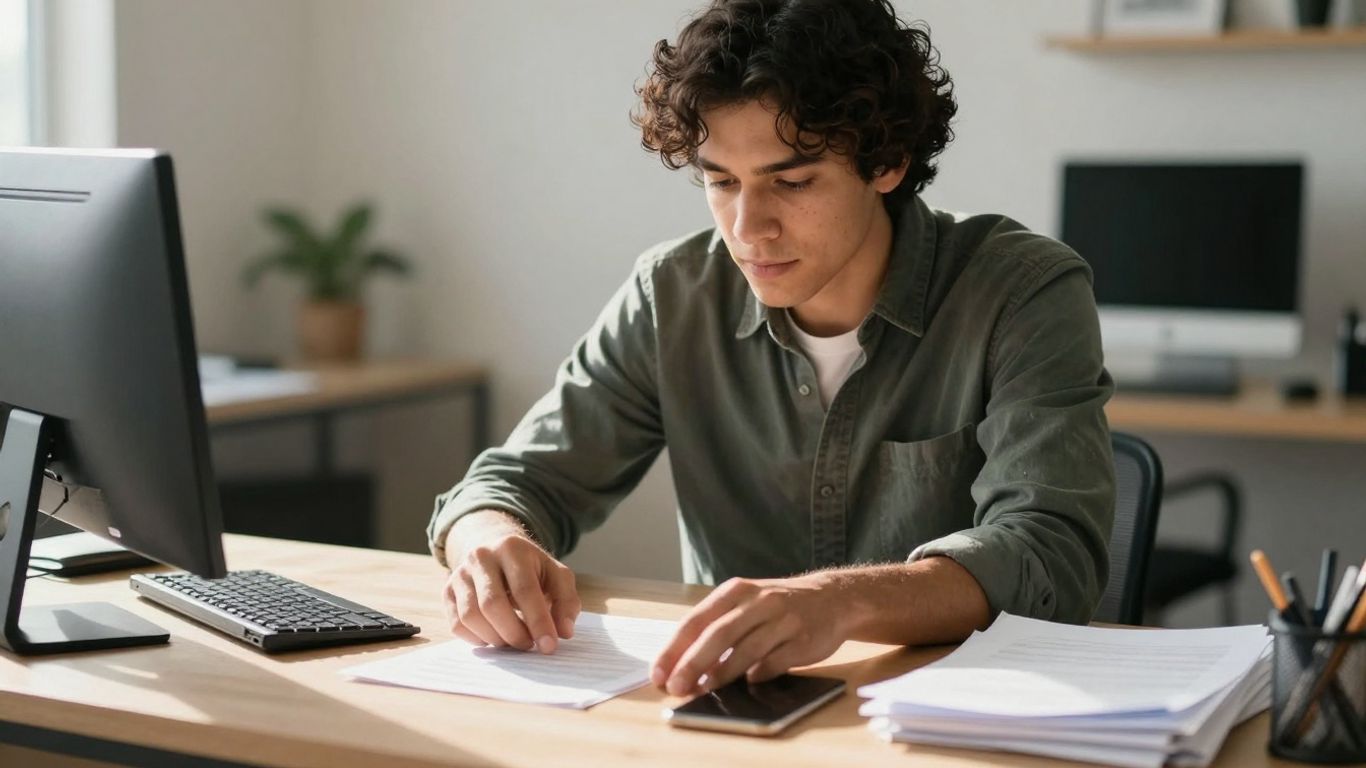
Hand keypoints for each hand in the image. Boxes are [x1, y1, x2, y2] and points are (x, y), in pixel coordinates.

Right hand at [441, 511, 580, 653]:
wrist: (495, 551)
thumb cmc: (531, 569)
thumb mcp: (556, 575)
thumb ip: (566, 601)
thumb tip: (564, 631)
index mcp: (512, 548)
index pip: (524, 589)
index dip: (538, 621)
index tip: (550, 645)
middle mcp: (481, 557)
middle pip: (492, 604)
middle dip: (514, 633)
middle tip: (530, 645)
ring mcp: (460, 573)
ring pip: (471, 616)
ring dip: (496, 638)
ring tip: (514, 641)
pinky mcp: (447, 590)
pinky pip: (457, 624)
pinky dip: (477, 638)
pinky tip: (495, 636)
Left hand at [650, 573, 847, 695]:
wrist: (832, 598)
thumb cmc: (778, 606)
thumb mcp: (746, 603)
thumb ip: (718, 627)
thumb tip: (683, 665)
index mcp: (736, 591)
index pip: (696, 620)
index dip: (674, 649)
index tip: (659, 674)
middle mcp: (758, 601)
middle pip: (719, 634)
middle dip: (693, 663)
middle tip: (676, 687)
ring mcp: (783, 619)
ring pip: (747, 648)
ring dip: (723, 673)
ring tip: (704, 691)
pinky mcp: (804, 637)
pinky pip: (777, 660)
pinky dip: (760, 673)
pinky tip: (748, 684)